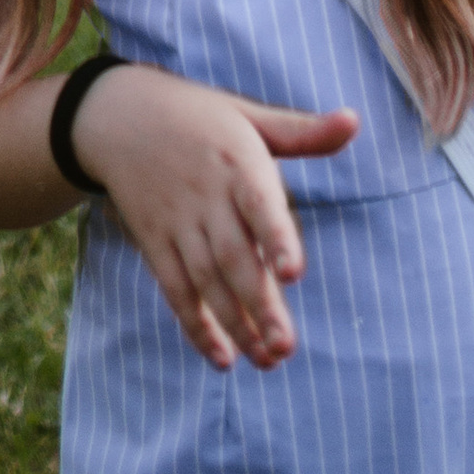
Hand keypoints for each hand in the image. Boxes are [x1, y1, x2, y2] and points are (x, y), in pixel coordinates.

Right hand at [72, 65, 358, 371]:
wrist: (118, 114)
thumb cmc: (198, 117)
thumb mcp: (248, 115)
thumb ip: (302, 131)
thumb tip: (355, 121)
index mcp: (236, 163)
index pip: (257, 203)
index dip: (275, 239)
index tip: (293, 275)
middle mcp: (205, 196)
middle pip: (232, 257)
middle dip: (260, 305)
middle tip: (286, 347)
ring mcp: (176, 221)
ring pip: (206, 280)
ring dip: (235, 324)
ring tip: (266, 359)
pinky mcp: (154, 240)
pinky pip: (174, 287)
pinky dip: (195, 323)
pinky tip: (222, 356)